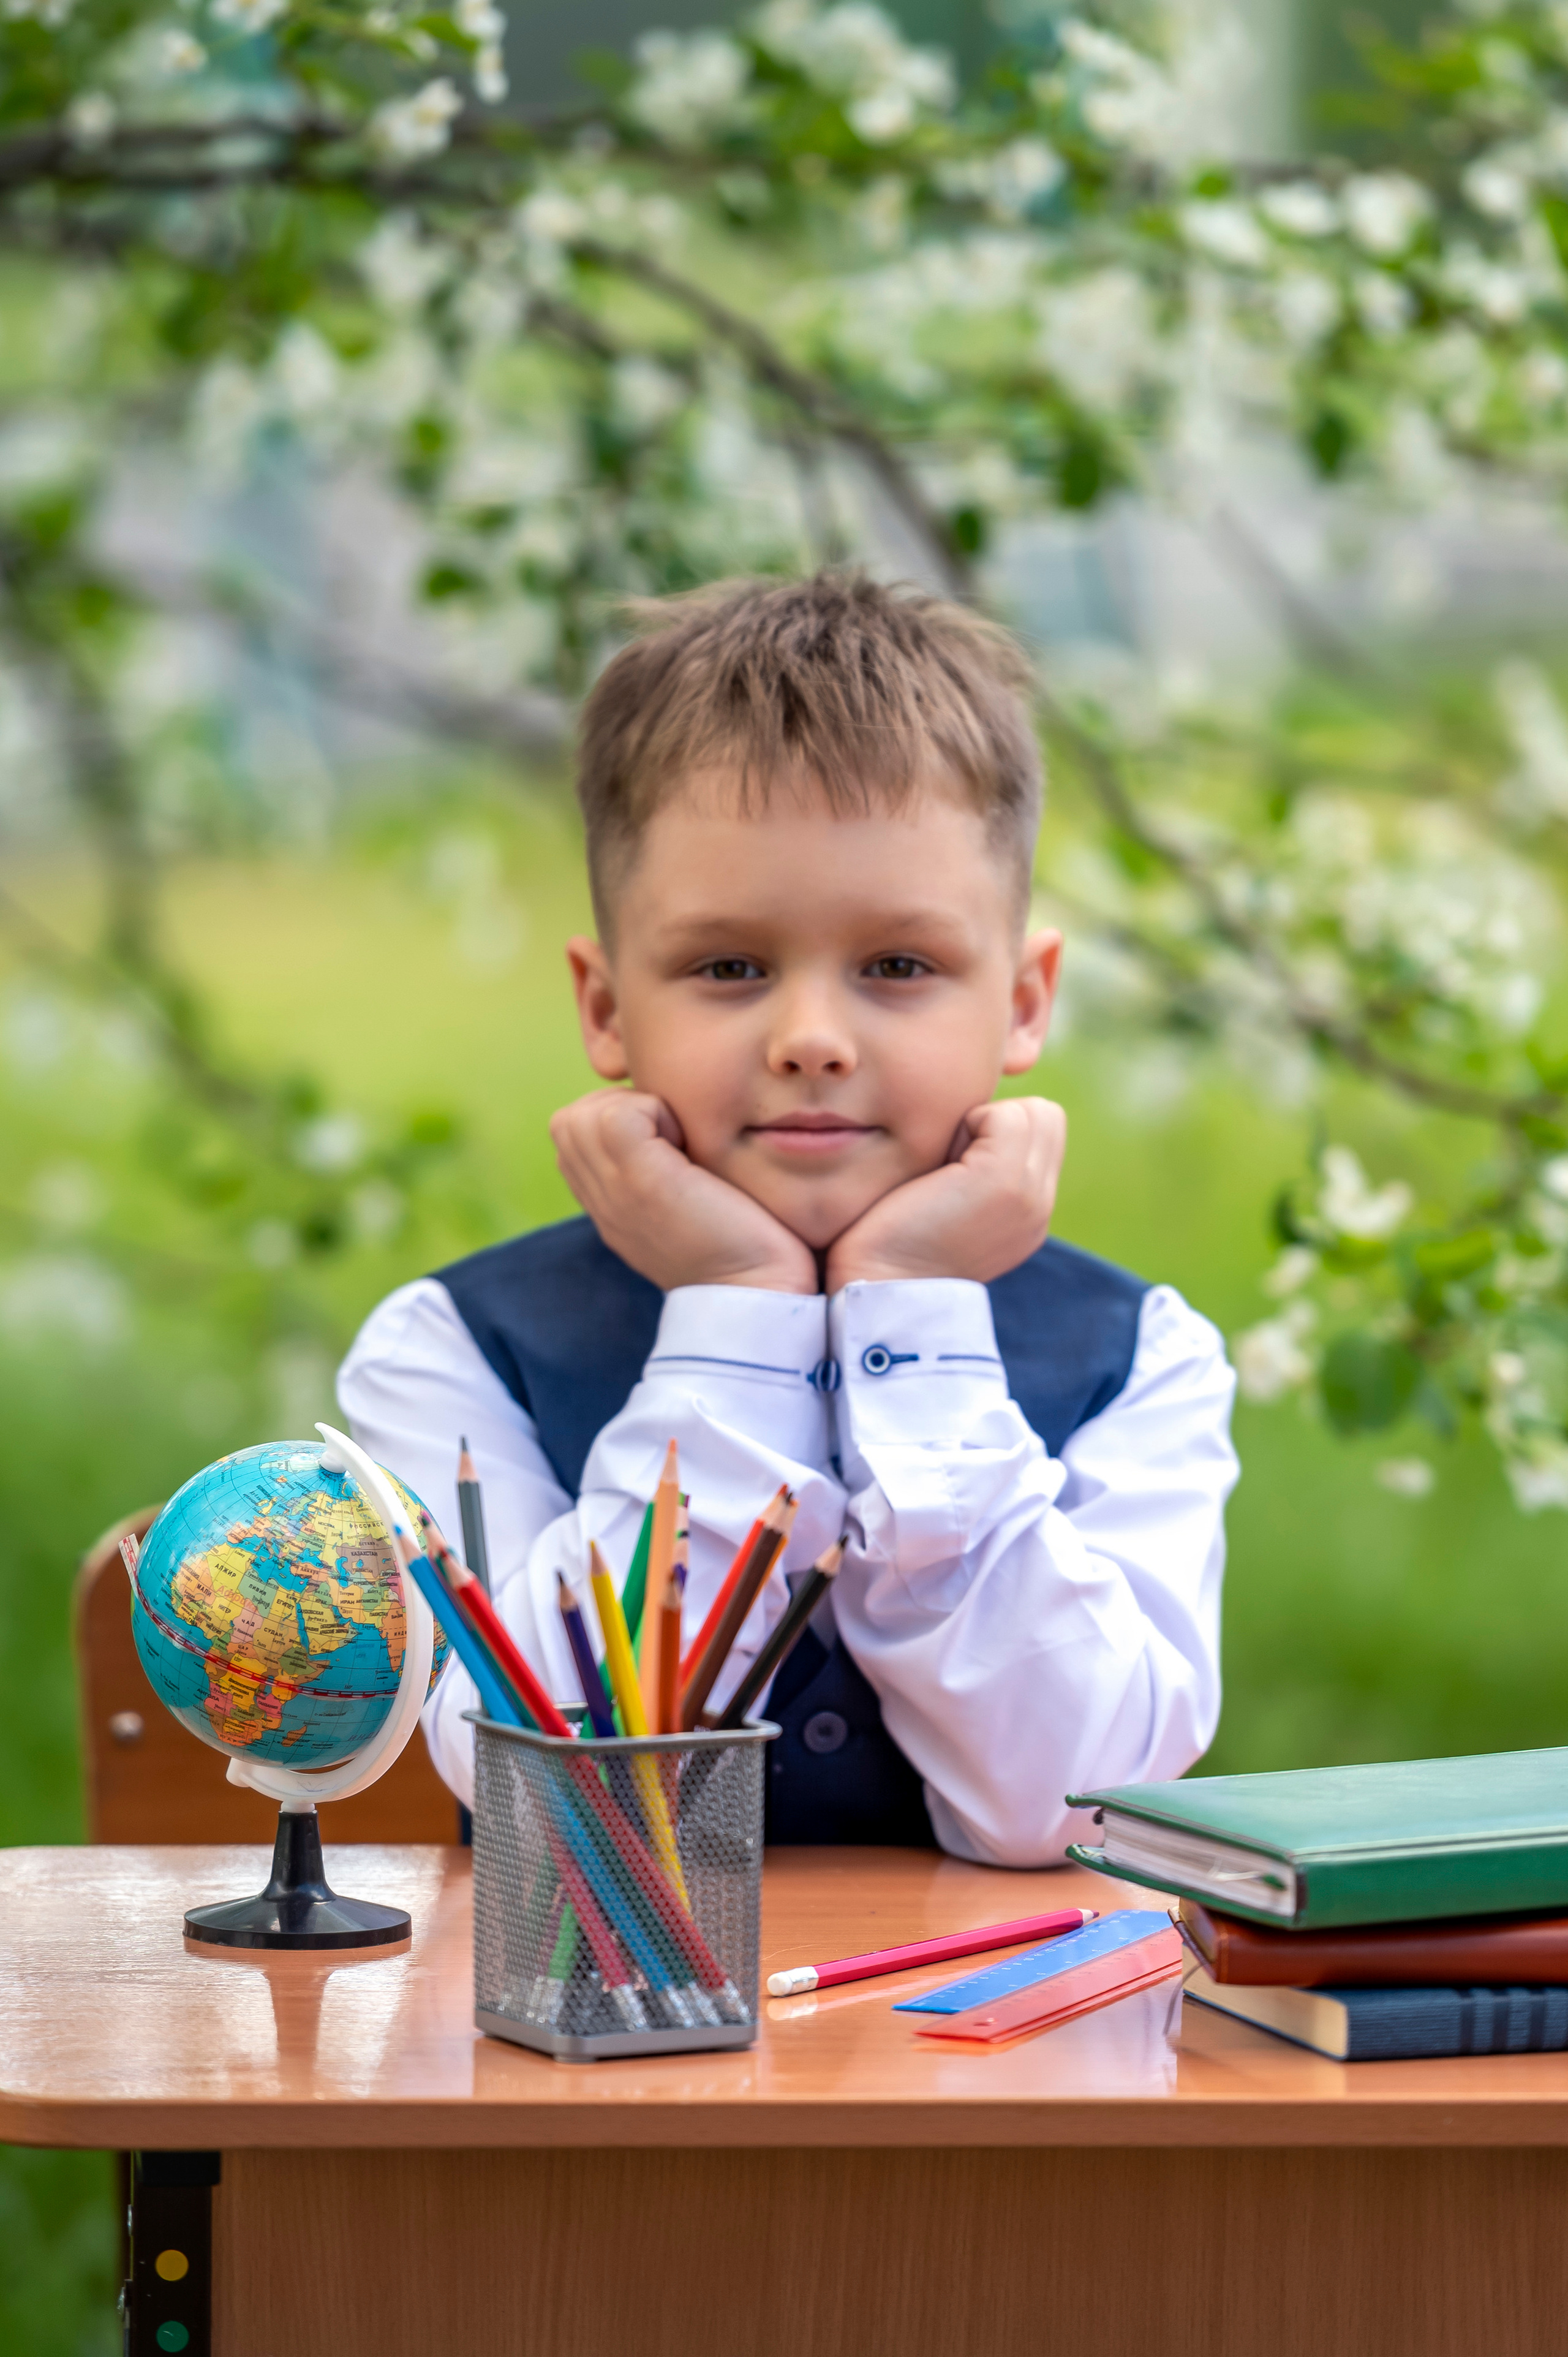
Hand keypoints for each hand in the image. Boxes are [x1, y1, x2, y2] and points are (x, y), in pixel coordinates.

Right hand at [550, 1089, 816, 1294]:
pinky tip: (688, 1145)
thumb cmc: (741, 1244)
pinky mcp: (642, 1182)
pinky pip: (619, 1115)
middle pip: (569, 1122)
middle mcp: (601, 1201)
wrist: (757, 1291)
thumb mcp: (682, 1205)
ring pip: (584, 1115)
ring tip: (679, 1141)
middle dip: (620, 1107)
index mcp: (607, 1206)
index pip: (572, 1136)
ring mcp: (615, 1193)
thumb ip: (657, 1171)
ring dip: (638, 1108)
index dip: (615, 1117)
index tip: (665, 1139)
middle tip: (672, 1136)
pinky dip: (656, 1111)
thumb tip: (666, 1126)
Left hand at [825, 1097, 1066, 1289]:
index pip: (1044, 1130)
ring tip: (946, 1167)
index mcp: (1030, 1211)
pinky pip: (1005, 1114)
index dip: (996, 1129)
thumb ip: (974, 1165)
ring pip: (1031, 1112)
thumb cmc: (890, 1242)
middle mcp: (1041, 1204)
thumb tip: (972, 1119)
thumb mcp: (951, 1201)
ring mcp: (1030, 1195)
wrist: (879, 1288)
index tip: (953, 1167)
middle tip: (950, 1162)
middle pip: (1045, 1116)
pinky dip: (966, 1124)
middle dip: (995, 1121)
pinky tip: (939, 1168)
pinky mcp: (1004, 1182)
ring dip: (980, 1123)